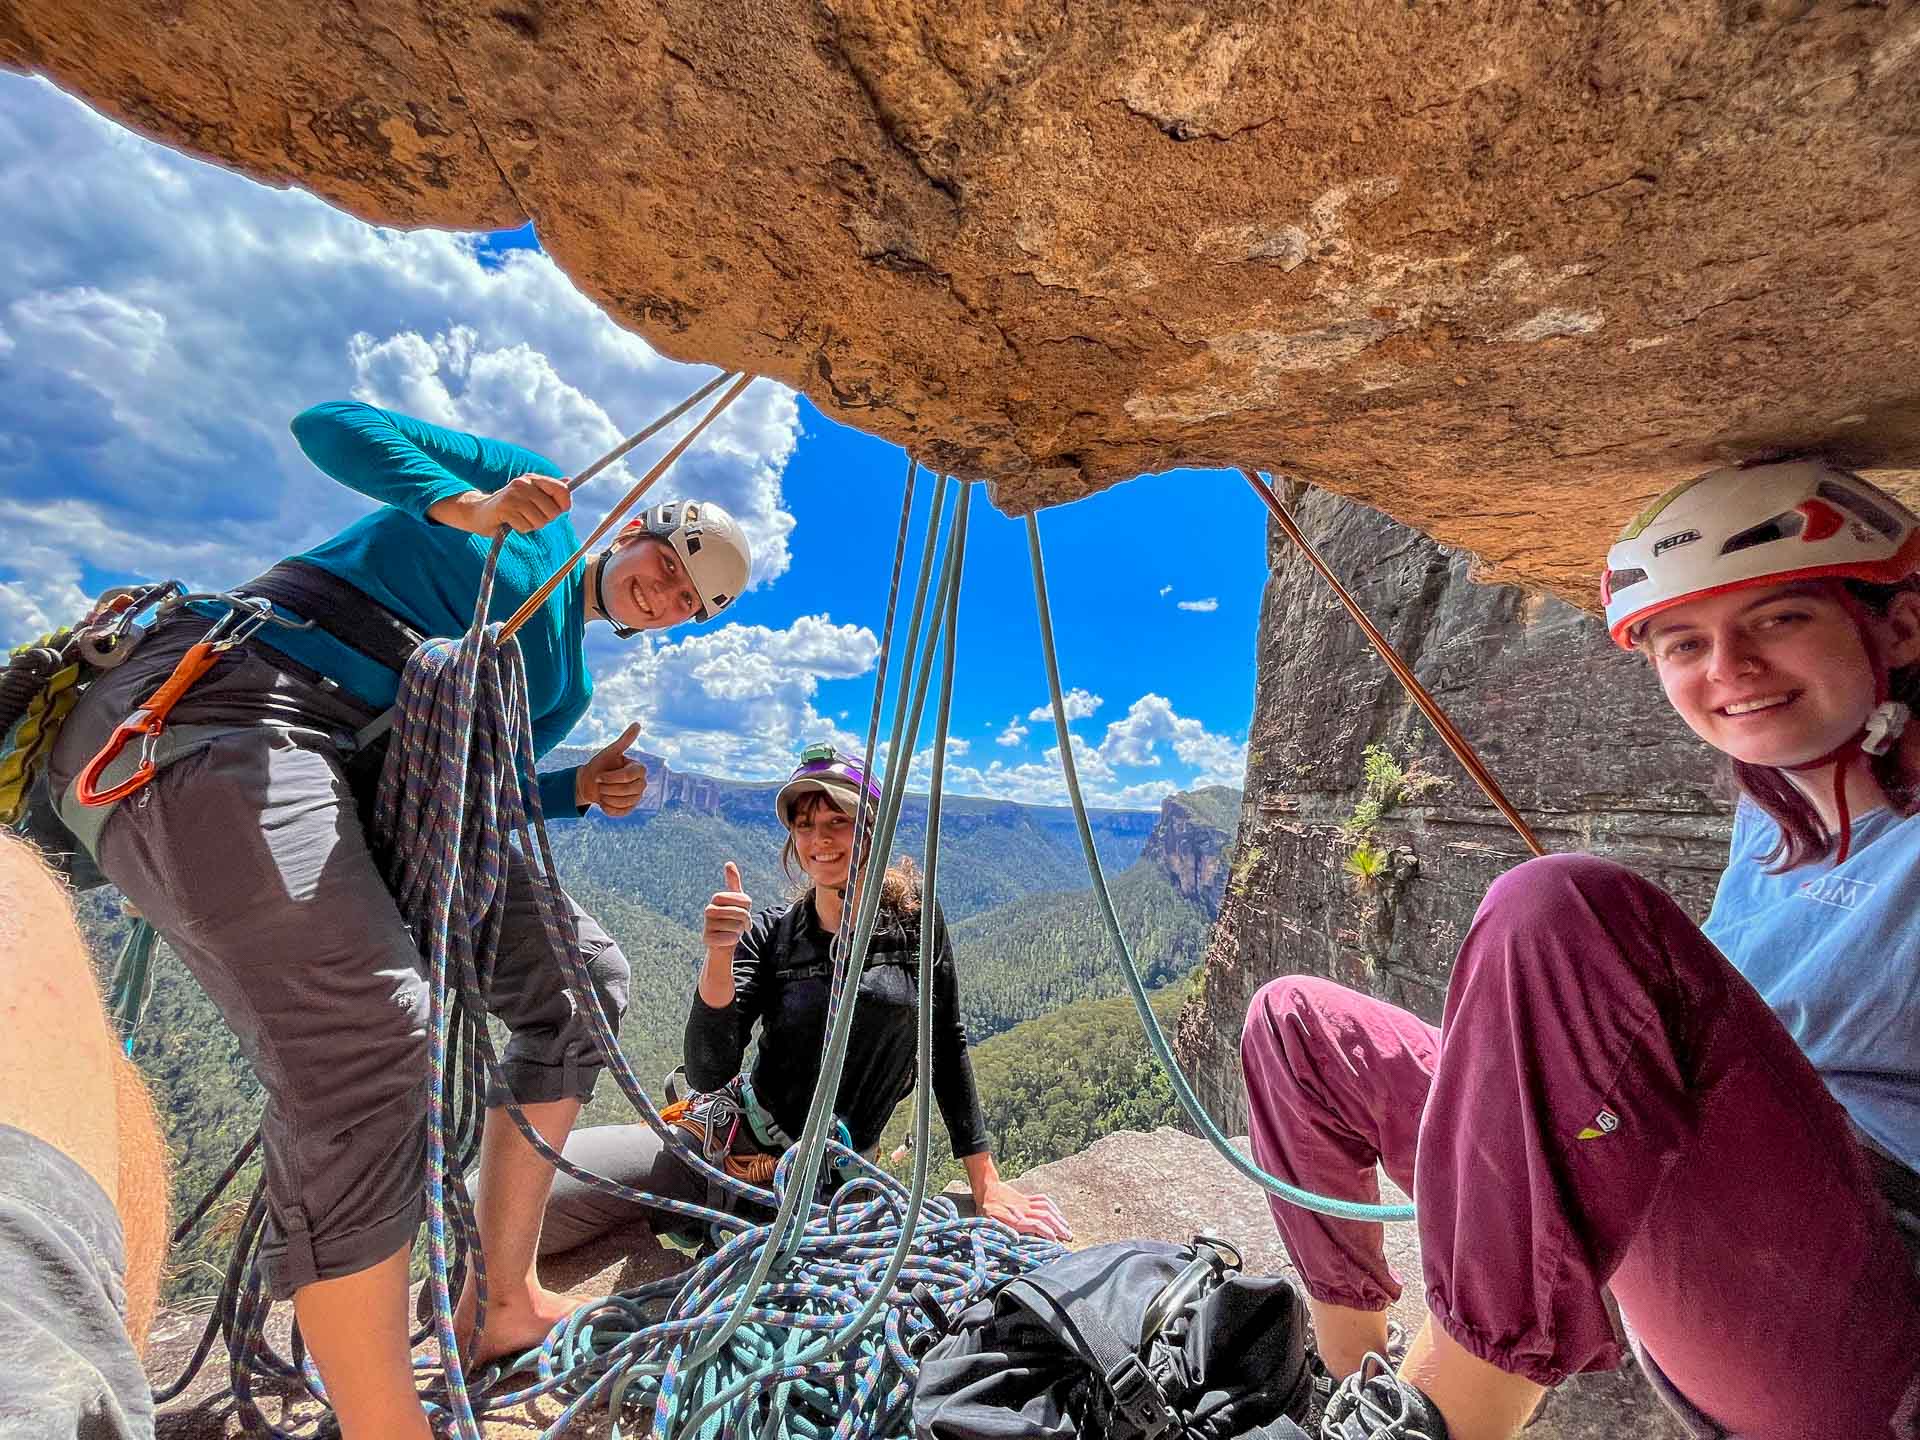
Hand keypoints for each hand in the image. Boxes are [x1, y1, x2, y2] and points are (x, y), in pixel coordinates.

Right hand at [429, 473, 571, 534]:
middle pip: (553, 511)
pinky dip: (521, 529)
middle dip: (545, 520)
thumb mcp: (530, 496)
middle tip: (530, 517)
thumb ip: (549, 490)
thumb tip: (569, 480)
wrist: (479, 512)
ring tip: (520, 519)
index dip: (564, 505)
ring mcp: (514, 495)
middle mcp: (524, 483)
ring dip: (531, 525)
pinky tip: (511, 523)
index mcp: (533, 479)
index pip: (562, 490)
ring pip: (540, 521)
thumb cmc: (510, 507)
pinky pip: (526, 526)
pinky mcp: (505, 508)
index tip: (557, 511)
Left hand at [576, 722, 647, 815]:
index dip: (612, 777)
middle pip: (627, 790)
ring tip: (602, 791)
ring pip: (623, 802)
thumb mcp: (610, 752)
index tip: (599, 775)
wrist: (588, 783)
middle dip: (607, 787)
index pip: (630, 775)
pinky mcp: (630, 809)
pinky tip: (603, 801)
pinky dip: (608, 808)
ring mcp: (637, 797)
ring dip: (606, 797)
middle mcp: (642, 783)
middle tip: (599, 783)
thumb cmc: (599, 765)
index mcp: (639, 769)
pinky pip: (620, 812)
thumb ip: (624, 740)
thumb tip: (638, 724)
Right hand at [703, 862, 752, 953]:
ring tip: (732, 932)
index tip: (744, 912)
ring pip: (736, 927)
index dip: (748, 908)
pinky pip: (730, 939)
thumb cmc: (731, 919)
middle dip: (745, 920)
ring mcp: (706, 925)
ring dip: (739, 932)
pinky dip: (733, 941)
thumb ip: (733, 882)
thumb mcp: (736, 900)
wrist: (722, 942)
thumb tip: (728, 862)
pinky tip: (726, 940)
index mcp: (717, 898)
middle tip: (740, 925)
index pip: (744, 900)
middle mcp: (708, 910)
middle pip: (740, 914)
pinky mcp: (706, 939)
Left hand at [977, 1181, 1072, 1242]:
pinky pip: (1043, 1200)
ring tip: (1067, 1228)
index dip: (1047, 1232)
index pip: (1037, 1225)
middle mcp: (1024, 1210)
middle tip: (1068, 1237)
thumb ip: (1001, 1229)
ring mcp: (1027, 1203)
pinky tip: (1057, 1213)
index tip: (1056, 1240)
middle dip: (1059, 1228)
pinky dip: (1053, 1207)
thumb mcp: (988, 1221)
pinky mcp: (1027, 1198)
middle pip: (1046, 1217)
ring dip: (1058, 1218)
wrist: (986, 1187)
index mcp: (1016, 1218)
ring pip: (1047, 1209)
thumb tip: (1016, 1237)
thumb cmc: (985, 1208)